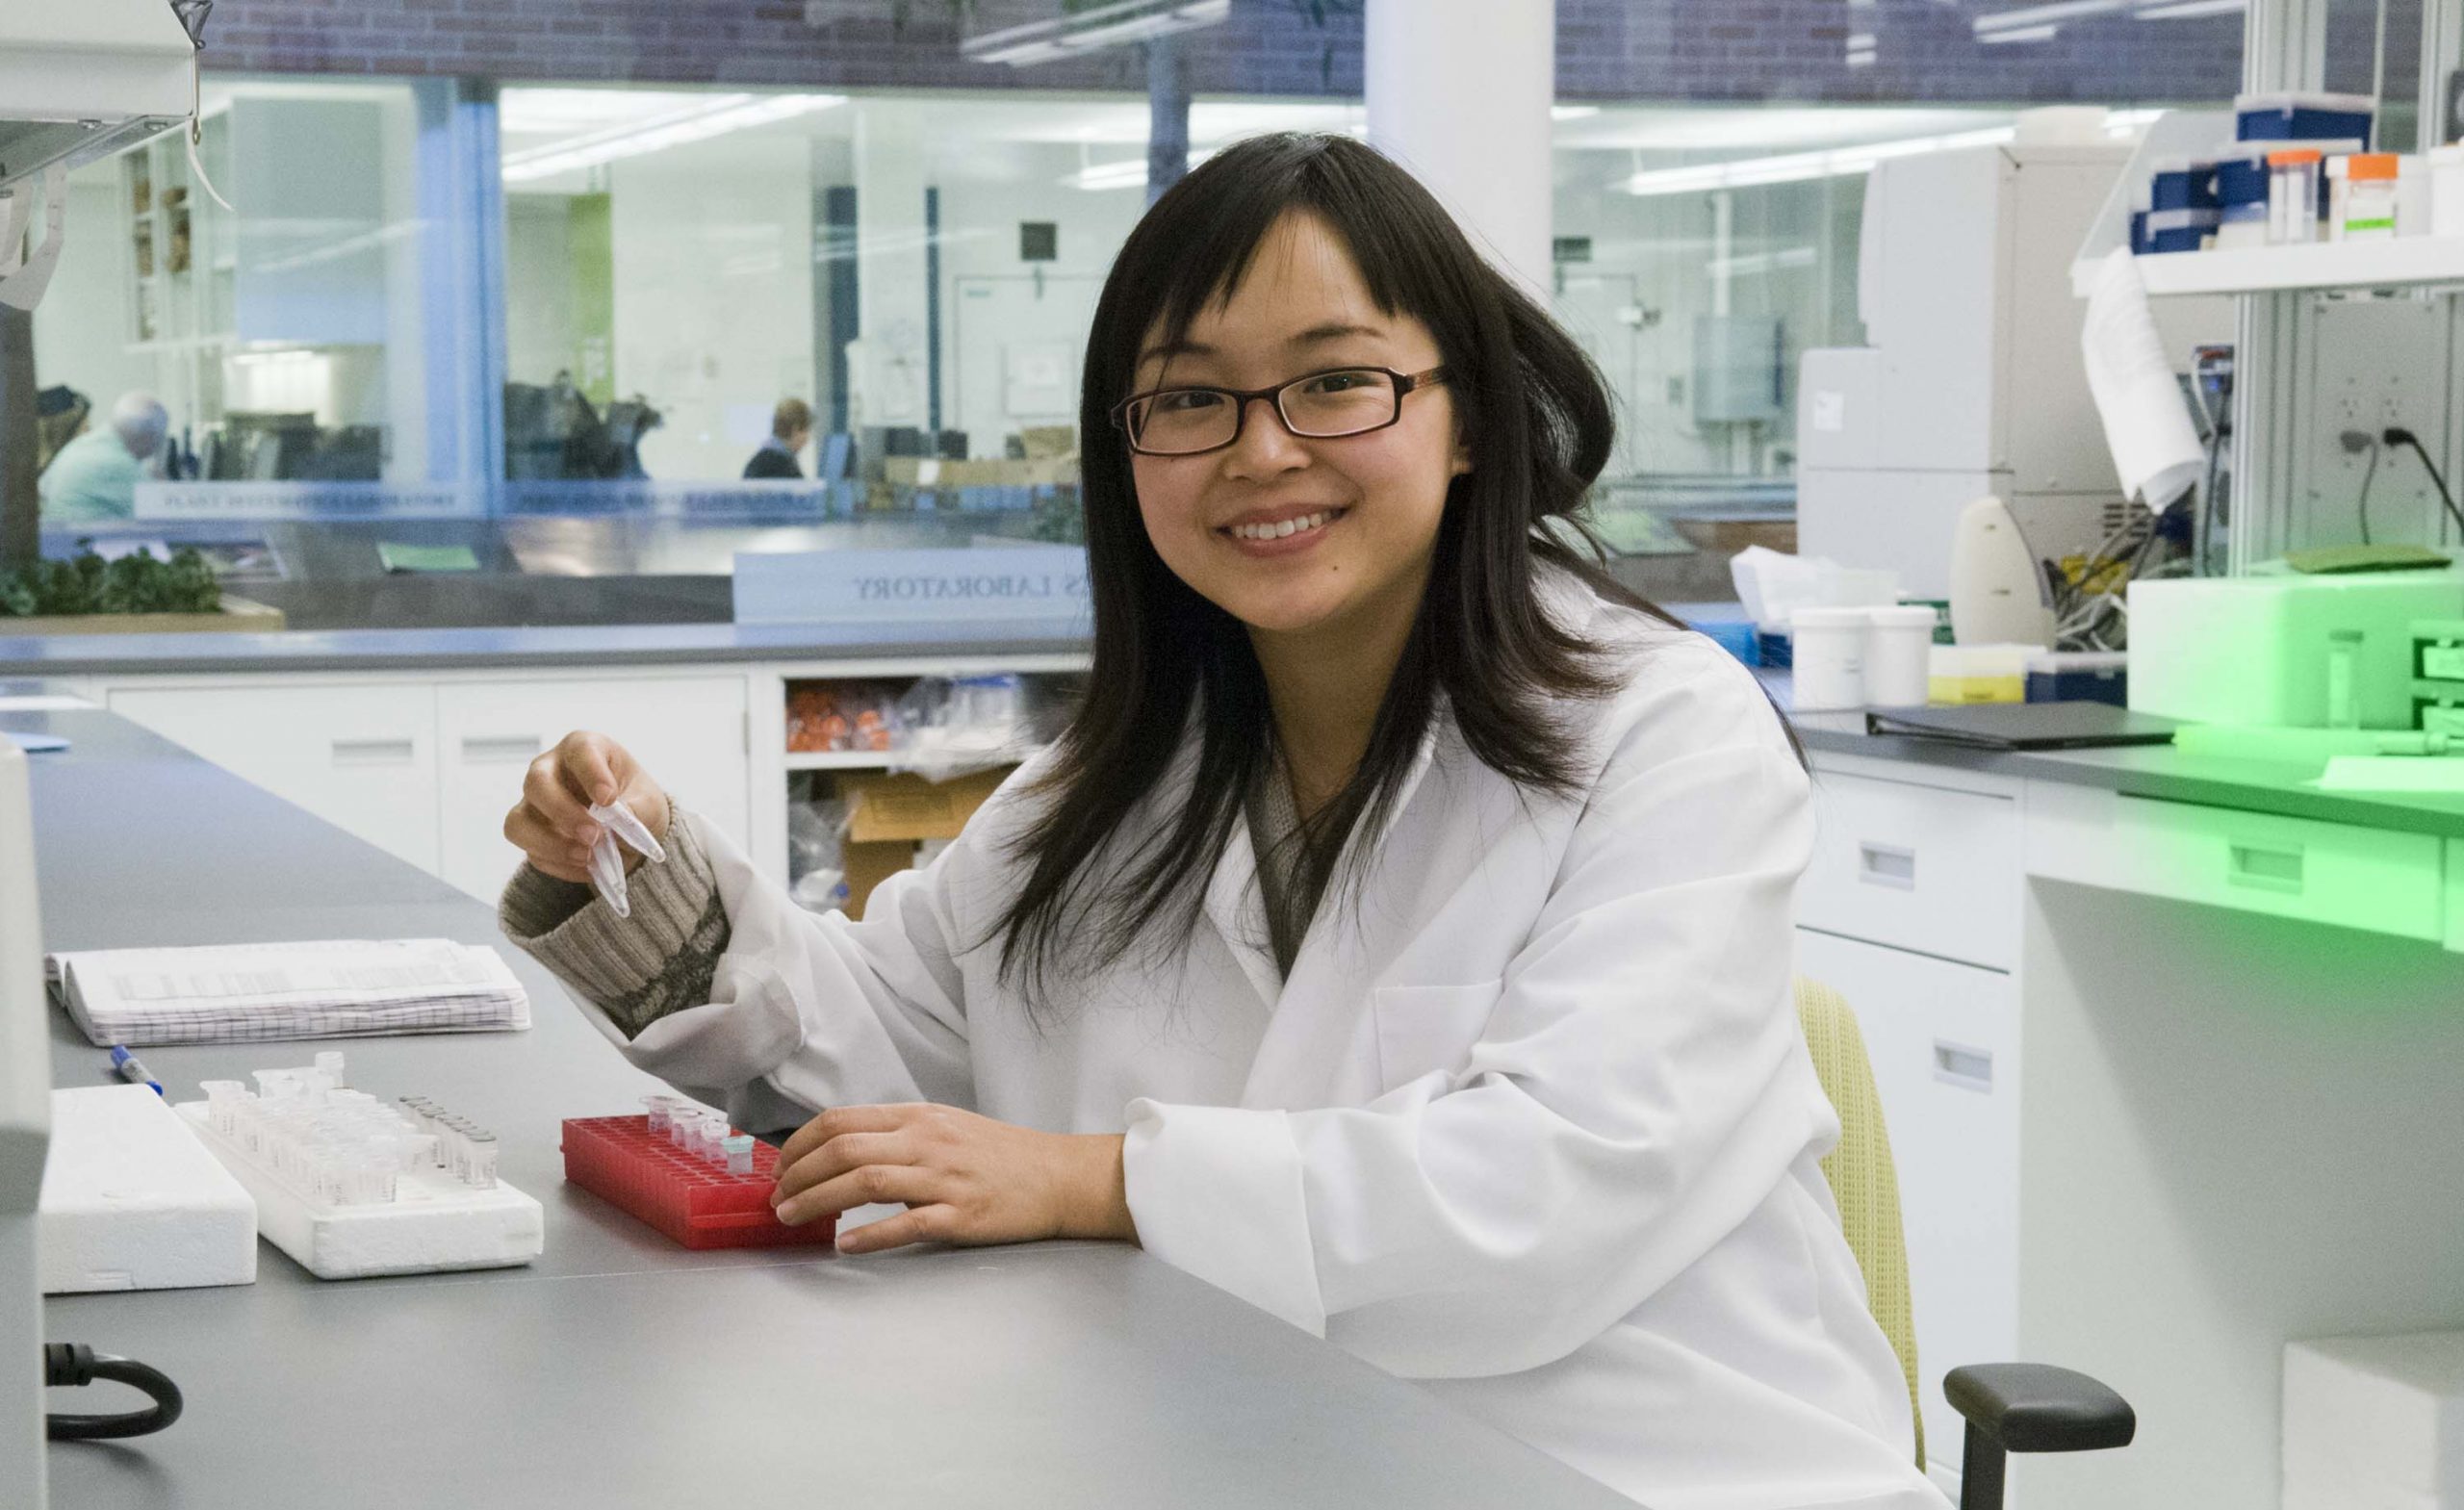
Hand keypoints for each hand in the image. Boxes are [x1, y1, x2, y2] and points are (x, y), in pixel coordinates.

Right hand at [502, 731, 671, 884]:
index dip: (592, 774)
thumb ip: (637, 809)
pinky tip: (587, 867)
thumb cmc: (636, 802)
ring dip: (551, 844)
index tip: (608, 799)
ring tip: (587, 857)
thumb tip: (620, 820)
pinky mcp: (531, 834)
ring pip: (518, 822)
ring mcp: (534, 803)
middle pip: (537, 783)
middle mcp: (550, 770)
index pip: (580, 750)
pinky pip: (531, 852)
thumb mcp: (649, 803)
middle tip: (594, 835)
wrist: (629, 831)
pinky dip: (559, 864)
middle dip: (563, 812)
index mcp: (584, 748)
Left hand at [770, 1103, 1136, 1255]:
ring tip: (793, 1218)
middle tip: (778, 1199)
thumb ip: (898, 1134)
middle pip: (844, 1149)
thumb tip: (843, 1152)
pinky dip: (870, 1235)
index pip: (842, 1121)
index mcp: (919, 1117)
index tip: (780, 1167)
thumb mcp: (946, 1127)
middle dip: (798, 1175)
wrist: (1058, 1177)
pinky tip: (845, 1245)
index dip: (800, 1144)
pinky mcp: (960, 1215)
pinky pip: (906, 1223)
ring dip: (818, 1201)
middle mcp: (926, 1141)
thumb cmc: (1000, 1155)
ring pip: (865, 1182)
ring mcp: (943, 1178)